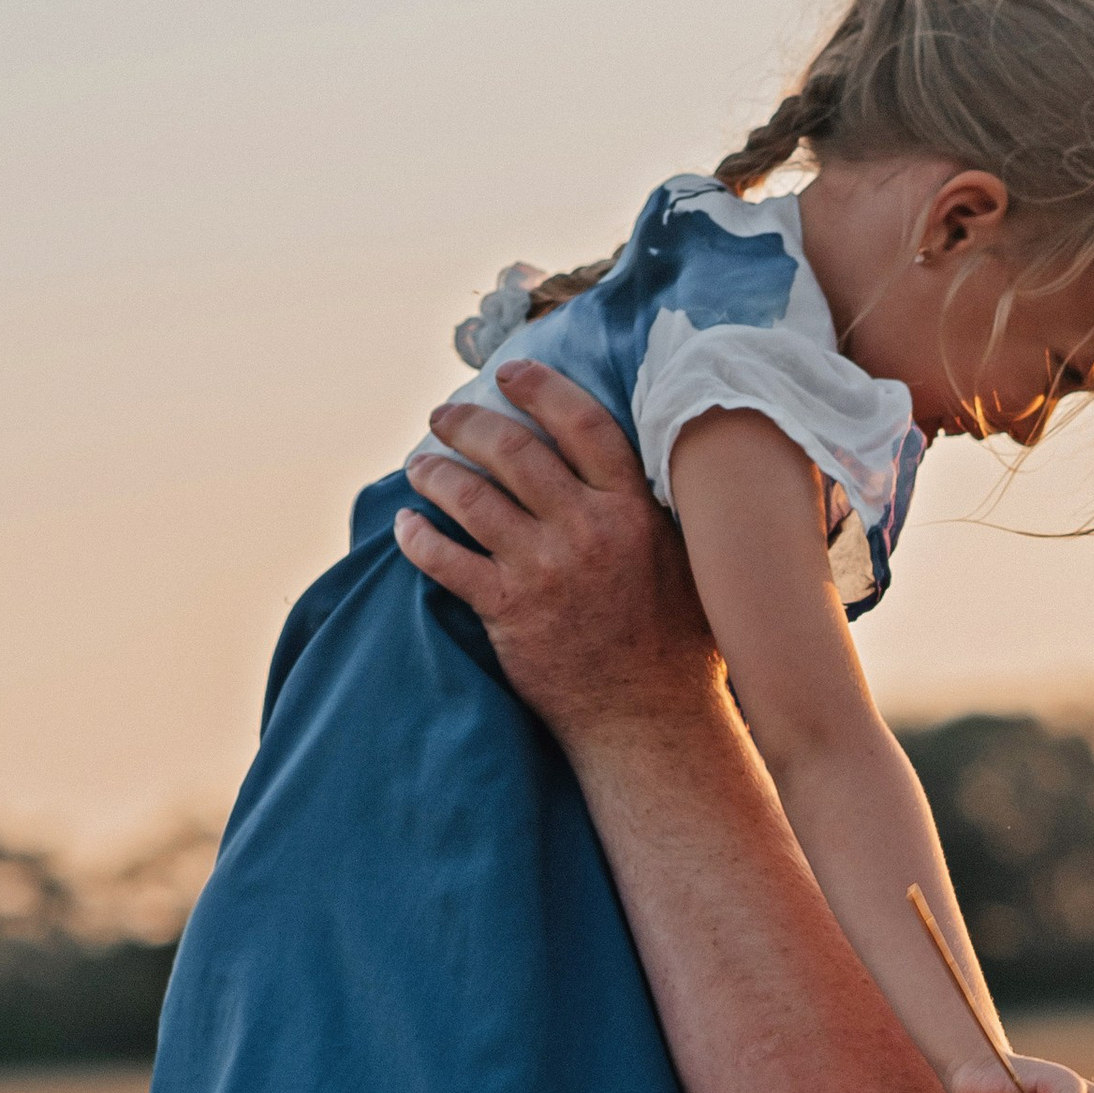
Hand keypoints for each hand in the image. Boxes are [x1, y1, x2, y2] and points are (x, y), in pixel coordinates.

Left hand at [394, 366, 717, 742]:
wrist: (650, 720)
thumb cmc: (676, 645)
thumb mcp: (688, 561)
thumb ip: (658, 510)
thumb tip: (653, 460)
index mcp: (633, 510)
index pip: (581, 424)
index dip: (541, 389)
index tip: (510, 373)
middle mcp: (587, 531)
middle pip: (513, 451)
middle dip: (468, 423)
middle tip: (444, 415)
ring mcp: (543, 571)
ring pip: (470, 498)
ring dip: (434, 473)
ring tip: (418, 465)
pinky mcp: (508, 612)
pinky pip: (445, 561)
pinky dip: (417, 538)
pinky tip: (405, 525)